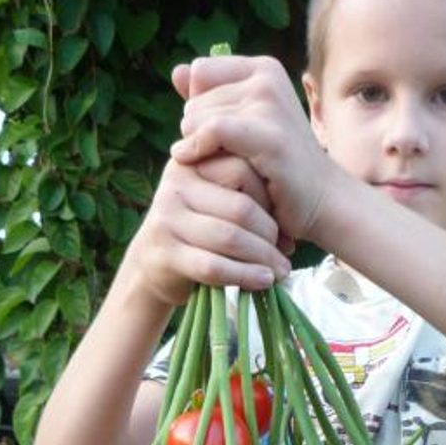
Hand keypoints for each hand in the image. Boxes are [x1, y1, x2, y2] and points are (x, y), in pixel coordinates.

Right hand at [123, 150, 292, 304]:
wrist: (152, 263)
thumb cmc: (198, 230)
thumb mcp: (213, 199)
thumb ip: (241, 189)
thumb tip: (292, 201)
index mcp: (191, 164)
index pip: (243, 170)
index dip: (270, 199)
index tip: (284, 224)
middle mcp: (175, 186)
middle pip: (240, 207)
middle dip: (270, 234)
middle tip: (286, 253)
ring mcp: (167, 220)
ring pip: (230, 237)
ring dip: (263, 257)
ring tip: (281, 270)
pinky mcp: (166, 255)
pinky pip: (214, 266)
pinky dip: (245, 275)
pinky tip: (263, 281)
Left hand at [171, 56, 337, 240]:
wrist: (322, 199)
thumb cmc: (278, 166)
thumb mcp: (244, 123)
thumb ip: (210, 96)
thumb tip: (176, 72)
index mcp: (264, 69)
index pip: (200, 71)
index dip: (198, 103)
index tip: (215, 134)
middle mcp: (267, 79)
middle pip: (195, 98)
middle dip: (196, 130)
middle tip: (224, 158)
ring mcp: (269, 105)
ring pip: (196, 116)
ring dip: (198, 146)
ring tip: (225, 167)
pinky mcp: (268, 136)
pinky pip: (211, 131)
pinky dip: (195, 148)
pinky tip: (191, 161)